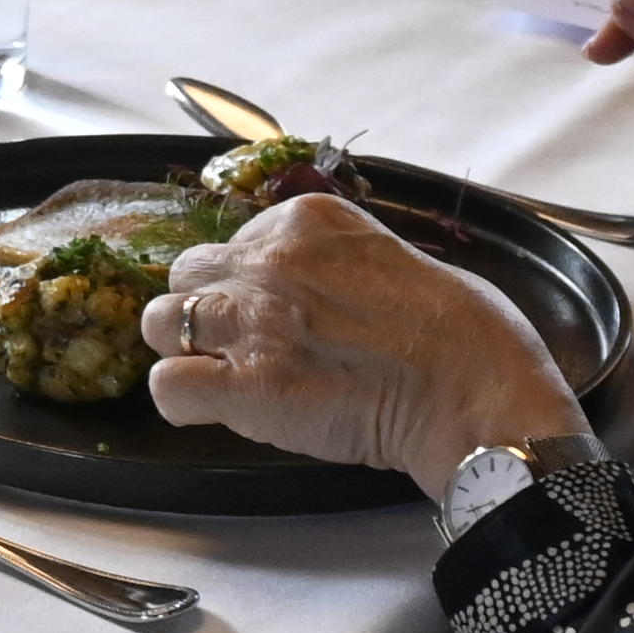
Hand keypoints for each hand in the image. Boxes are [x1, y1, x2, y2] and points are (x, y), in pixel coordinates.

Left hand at [138, 195, 584, 495]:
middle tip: (241, 346)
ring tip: (225, 378)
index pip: (234, 241)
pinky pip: (167, 387)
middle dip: (205, 309)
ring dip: (185, 351)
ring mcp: (250, 321)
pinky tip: (217, 412)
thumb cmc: (461, 333)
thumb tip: (316, 287)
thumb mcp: (393, 256)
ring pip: (161, 323)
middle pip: (186, 273)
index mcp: (305, 220)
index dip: (248, 282)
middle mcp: (267, 259)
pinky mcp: (243, 385)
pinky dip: (182, 403)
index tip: (278, 311)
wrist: (472, 390)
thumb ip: (334, 263)